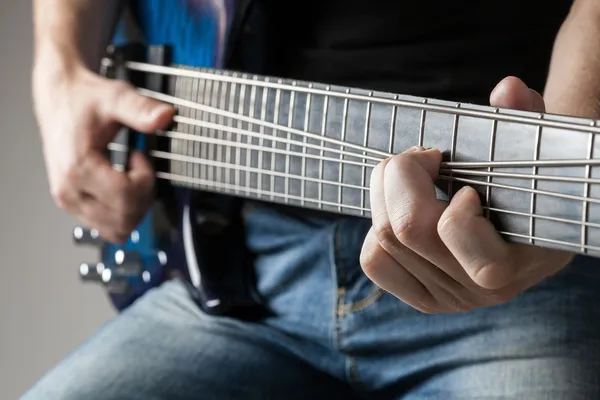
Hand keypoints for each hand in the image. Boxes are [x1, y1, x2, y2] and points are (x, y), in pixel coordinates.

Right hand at [33, 65, 174, 242]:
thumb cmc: (84, 98)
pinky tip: (121, 186)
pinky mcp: (72, 204)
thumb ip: (141, 109)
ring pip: (116, 230)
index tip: (140, 156)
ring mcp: (69, 201)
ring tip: (129, 177)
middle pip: (123, 220)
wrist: (59, 96)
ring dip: (134, 208)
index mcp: (77, 168)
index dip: (145, 179)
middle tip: (138, 168)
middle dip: (142, 196)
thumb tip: (165, 116)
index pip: (125, 197)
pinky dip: (122, 213)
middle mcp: (68, 191)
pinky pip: (107, 227)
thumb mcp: (116, 97)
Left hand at [359, 76, 573, 313]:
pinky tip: (404, 211)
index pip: (452, 225)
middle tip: (423, 156)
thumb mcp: (536, 150)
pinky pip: (374, 261)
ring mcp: (447, 298)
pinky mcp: (423, 298)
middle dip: (400, 175)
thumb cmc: (530, 181)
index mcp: (512, 261)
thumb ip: (524, 120)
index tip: (455, 167)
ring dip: (385, 193)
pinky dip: (375, 227)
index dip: (443, 185)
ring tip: (413, 176)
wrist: (537, 221)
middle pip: (404, 229)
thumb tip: (507, 90)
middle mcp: (477, 290)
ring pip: (382, 241)